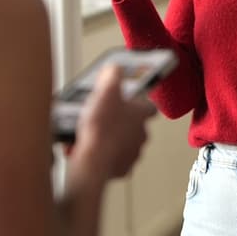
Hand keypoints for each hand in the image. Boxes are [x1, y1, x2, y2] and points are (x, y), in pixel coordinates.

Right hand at [70, 65, 156, 179]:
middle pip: (133, 125)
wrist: (93, 160)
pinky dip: (102, 154)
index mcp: (140, 115)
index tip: (130, 100)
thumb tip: (115, 68)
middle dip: (119, 121)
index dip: (139, 102)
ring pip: (122, 142)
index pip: (149, 106)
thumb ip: (112, 75)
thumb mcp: (105, 90)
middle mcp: (141, 135)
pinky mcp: (121, 169)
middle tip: (101, 117)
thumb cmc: (101, 127)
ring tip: (90, 133)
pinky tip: (88, 148)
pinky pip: (113, 159)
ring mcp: (132, 153)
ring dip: (110, 138)